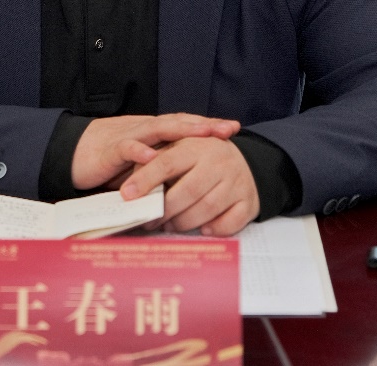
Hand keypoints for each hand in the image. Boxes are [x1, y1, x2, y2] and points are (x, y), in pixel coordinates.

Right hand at [71, 114, 238, 190]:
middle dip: (204, 125)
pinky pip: (126, 148)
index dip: (207, 125)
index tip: (232, 127)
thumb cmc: (108, 160)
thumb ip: (160, 169)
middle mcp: (144, 130)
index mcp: (152, 132)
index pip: (184, 124)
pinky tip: (152, 156)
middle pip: (178, 122)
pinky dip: (139, 151)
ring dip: (181, 130)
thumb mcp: (140, 164)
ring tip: (203, 132)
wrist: (72, 153)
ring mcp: (128, 137)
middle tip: (227, 129)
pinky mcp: (110, 150)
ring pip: (158, 129)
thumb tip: (186, 182)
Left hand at [120, 136, 259, 236]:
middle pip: (188, 191)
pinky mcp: (248, 201)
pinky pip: (230, 223)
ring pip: (207, 209)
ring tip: (169, 225)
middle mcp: (218, 162)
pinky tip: (202, 229)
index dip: (146, 180)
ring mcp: (236, 182)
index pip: (167, 163)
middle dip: (165, 210)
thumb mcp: (178, 150)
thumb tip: (128, 187)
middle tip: (150, 220)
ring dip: (184, 222)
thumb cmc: (202, 159)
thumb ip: (153, 163)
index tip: (127, 195)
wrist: (244, 161)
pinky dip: (214, 230)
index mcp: (196, 146)